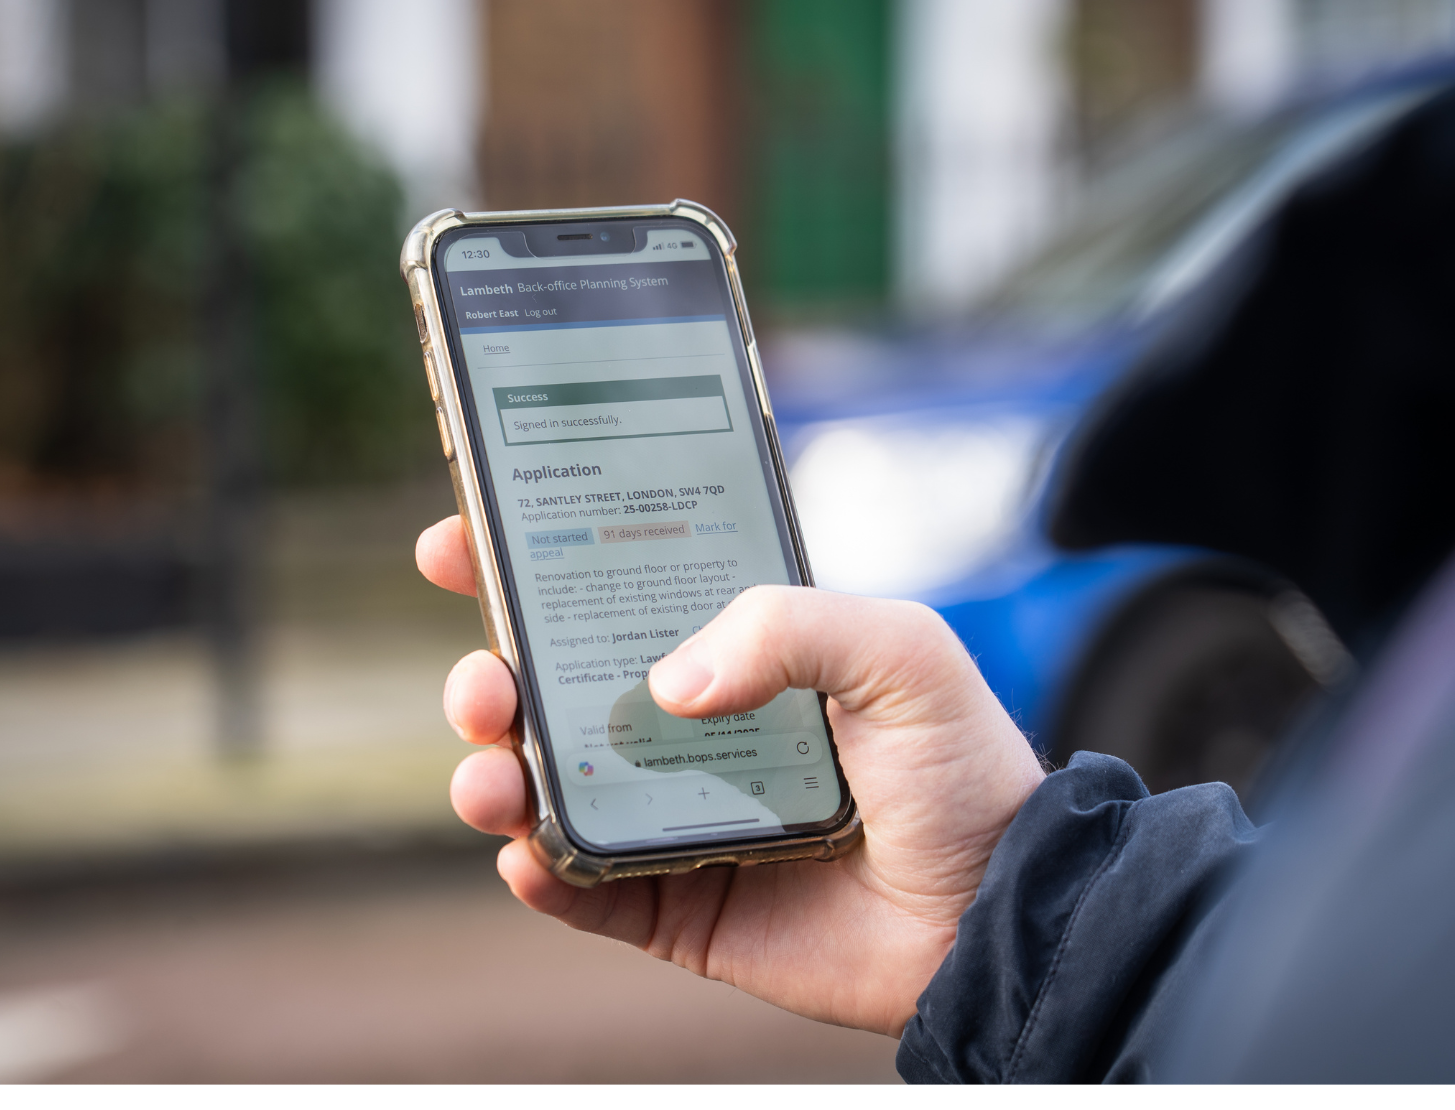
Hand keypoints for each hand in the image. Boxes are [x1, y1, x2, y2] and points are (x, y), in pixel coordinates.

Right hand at [417, 515, 1045, 1036]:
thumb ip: (786, 624)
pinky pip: (579, 889)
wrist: (998, 913)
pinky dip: (537, 871)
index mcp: (732, 651)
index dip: (523, 563)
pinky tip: (530, 853)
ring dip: (491, 773)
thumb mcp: (899, 651)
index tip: (456, 542)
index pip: (606, 591)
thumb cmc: (961, 768)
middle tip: (483, 684)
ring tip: (493, 776)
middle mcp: (687, 727)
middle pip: (548, 689)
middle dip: (486, 677)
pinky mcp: (673, 905)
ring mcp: (670, 816)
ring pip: (543, 786)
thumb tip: (665, 685)